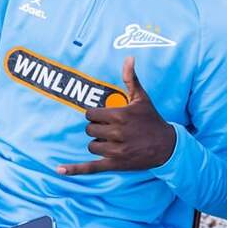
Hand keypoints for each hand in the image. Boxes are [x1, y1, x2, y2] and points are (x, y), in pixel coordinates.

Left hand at [57, 57, 174, 175]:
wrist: (167, 146)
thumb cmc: (152, 120)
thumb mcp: (142, 98)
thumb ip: (131, 78)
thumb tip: (129, 57)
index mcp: (120, 115)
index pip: (91, 114)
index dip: (95, 115)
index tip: (104, 117)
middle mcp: (116, 132)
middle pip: (89, 129)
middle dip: (97, 128)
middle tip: (110, 129)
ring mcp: (116, 150)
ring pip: (91, 145)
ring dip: (97, 143)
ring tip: (112, 141)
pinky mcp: (116, 164)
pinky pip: (91, 167)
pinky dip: (75, 169)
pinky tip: (60, 170)